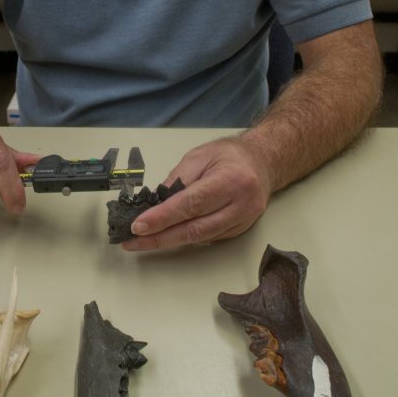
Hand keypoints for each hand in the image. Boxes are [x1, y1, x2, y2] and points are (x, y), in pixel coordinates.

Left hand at [122, 136, 271, 251]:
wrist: (264, 162)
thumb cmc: (230, 155)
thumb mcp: (199, 156)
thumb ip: (177, 179)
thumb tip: (154, 203)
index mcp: (231, 180)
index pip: (191, 204)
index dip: (163, 218)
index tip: (138, 226)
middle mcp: (241, 204)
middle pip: (195, 228)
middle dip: (160, 237)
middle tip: (133, 241)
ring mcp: (243, 220)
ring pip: (201, 238)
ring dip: (170, 241)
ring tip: (143, 241)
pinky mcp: (240, 230)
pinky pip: (209, 238)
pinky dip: (186, 238)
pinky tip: (168, 235)